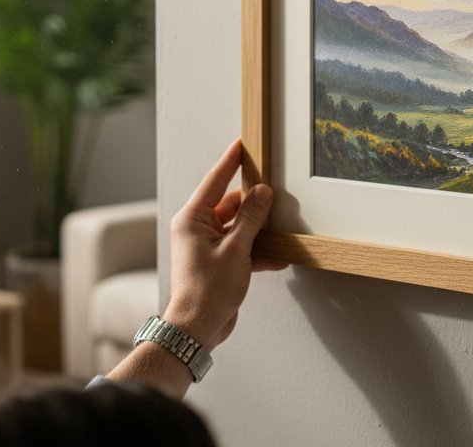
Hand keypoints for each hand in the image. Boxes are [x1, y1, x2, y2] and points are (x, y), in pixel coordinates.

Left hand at [164, 138, 283, 349]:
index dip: (230, 162)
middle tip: (274, 193)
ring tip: (280, 227)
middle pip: (229, 204)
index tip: (242, 144)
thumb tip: (262, 192)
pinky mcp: (218, 262)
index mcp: (192, 219)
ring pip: (238, 226)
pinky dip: (257, 251)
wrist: (198, 328)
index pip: (214, 181)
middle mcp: (196, 229)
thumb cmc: (208, 290)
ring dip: (258, 230)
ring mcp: (207, 246)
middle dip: (253, 203)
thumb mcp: (236, 249)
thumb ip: (251, 218)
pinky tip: (278, 256)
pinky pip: (240, 247)